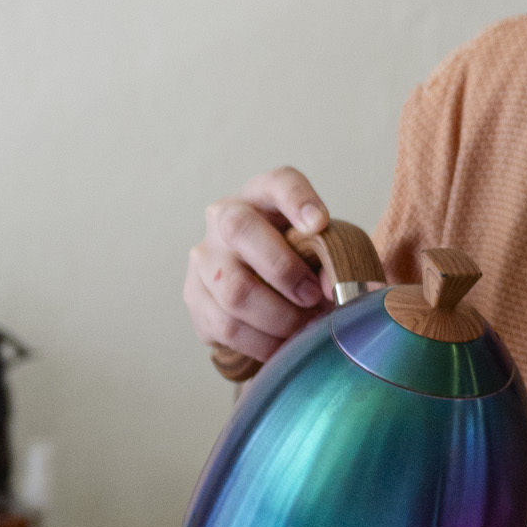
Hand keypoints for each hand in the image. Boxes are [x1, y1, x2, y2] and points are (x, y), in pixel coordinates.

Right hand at [184, 167, 335, 371]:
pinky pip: (225, 326)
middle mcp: (225, 217)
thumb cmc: (299, 259)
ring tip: (303, 328)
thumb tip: (332, 288)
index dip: (298, 199)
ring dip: (278, 317)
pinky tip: (282, 345)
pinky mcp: (194, 296)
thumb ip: (331, 258)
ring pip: (234, 289)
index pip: (279, 182)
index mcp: (263, 195)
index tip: (320, 222)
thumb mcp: (319, 248)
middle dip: (284, 270)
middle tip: (313, 297)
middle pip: (240, 229)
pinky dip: (261, 342)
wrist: (261, 286)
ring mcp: (204, 257)